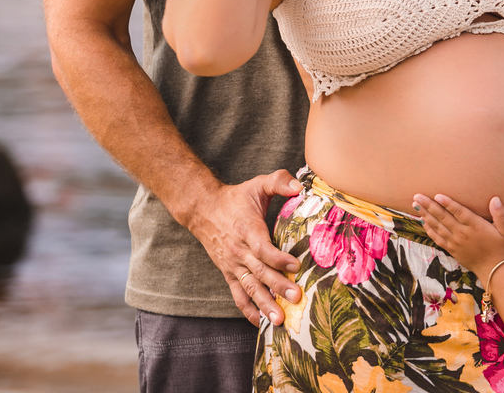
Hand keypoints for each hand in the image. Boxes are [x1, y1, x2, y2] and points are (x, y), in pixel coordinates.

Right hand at [186, 170, 302, 325]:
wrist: (203, 209)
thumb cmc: (236, 198)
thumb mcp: (257, 184)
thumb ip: (278, 181)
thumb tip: (300, 186)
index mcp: (247, 229)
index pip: (262, 248)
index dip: (278, 258)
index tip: (295, 266)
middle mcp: (239, 251)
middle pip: (259, 272)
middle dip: (278, 286)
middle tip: (296, 298)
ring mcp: (232, 264)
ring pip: (249, 287)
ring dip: (264, 304)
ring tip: (279, 319)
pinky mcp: (228, 273)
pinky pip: (237, 294)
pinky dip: (247, 309)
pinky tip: (259, 322)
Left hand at [413, 193, 503, 277]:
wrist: (494, 269)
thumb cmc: (500, 246)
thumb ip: (500, 213)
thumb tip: (495, 199)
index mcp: (475, 226)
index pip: (459, 212)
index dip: (448, 203)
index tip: (437, 195)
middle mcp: (462, 233)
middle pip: (443, 217)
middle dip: (429, 206)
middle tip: (417, 196)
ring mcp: (455, 242)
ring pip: (437, 226)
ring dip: (425, 215)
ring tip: (415, 205)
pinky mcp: (451, 249)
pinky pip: (437, 238)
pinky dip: (429, 229)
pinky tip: (422, 221)